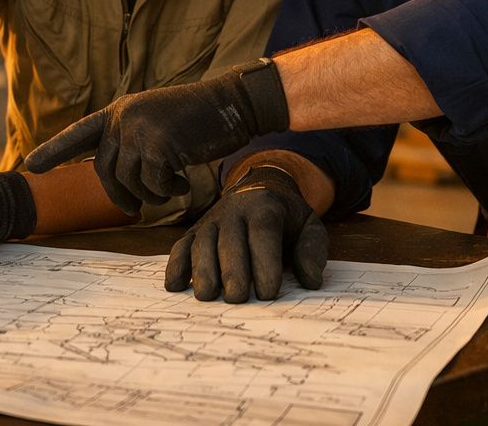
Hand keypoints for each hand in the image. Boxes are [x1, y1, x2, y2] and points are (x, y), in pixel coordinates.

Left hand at [23, 59, 288, 213]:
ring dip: (151, 194)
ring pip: (129, 181)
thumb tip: (113, 176)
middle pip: (105, 170)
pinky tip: (185, 180)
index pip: (79, 133)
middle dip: (120, 196)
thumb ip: (131, 141)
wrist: (231, 104)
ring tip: (172, 184)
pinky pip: (154, 184)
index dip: (54, 150)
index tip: (30, 165)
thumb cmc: (197, 120)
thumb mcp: (155, 124)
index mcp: (119, 111)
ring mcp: (140, 128)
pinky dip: (168, 190)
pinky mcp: (160, 143)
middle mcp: (124, 116)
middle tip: (136, 208)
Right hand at [164, 165, 327, 301]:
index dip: (264, 262)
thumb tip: (311, 281)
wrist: (260, 187)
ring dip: (202, 270)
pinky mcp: (194, 232)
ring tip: (207, 296)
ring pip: (201, 244)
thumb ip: (313, 251)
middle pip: (229, 241)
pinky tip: (175, 286)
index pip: (263, 232)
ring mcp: (210, 221)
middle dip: (232, 271)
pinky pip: (180, 247)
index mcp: (265, 207)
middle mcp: (234, 211)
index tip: (269, 293)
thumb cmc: (287, 216)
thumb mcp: (309, 225)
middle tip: (237, 299)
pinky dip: (175, 266)